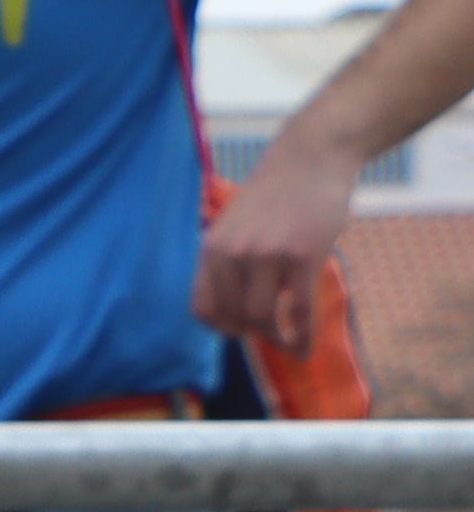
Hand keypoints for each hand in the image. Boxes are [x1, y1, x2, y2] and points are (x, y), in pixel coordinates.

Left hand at [198, 146, 358, 356]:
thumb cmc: (278, 195)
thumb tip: (235, 306)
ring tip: (288, 342)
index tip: (239, 330)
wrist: (310, 158)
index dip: (220, 328)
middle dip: (253, 334)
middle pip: (234, 318)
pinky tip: (306, 352)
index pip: (202, 308)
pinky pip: (300, 312)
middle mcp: (233, 254)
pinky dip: (303, 338)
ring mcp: (266, 256)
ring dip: (276, 339)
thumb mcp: (237, 226)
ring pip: (263, 318)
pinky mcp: (303, 257)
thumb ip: (232, 261)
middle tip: (271, 334)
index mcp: (212, 249)